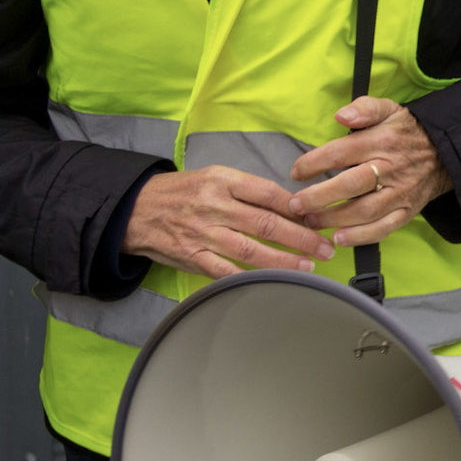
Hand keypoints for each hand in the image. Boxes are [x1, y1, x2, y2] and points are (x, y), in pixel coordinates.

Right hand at [125, 167, 336, 279]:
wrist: (135, 209)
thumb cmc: (184, 192)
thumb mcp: (214, 177)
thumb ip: (249, 191)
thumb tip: (292, 207)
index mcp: (222, 181)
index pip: (268, 193)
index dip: (297, 208)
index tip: (319, 218)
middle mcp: (214, 206)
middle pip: (265, 223)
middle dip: (300, 238)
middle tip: (324, 247)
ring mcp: (202, 233)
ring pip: (249, 250)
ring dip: (283, 261)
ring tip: (308, 267)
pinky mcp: (191, 257)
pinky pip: (225, 271)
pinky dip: (249, 278)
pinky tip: (272, 282)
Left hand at [287, 96, 453, 248]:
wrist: (445, 154)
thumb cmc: (406, 132)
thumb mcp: (389, 109)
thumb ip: (364, 108)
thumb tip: (341, 115)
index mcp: (382, 141)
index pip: (341, 153)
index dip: (313, 164)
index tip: (296, 172)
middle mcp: (391, 168)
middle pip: (350, 185)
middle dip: (319, 197)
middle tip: (295, 205)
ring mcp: (400, 193)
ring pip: (365, 211)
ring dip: (334, 219)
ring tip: (311, 222)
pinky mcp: (407, 212)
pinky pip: (383, 229)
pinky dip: (360, 237)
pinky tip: (339, 238)